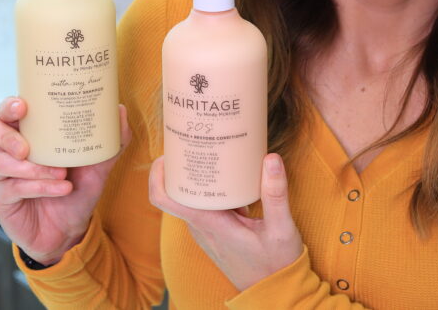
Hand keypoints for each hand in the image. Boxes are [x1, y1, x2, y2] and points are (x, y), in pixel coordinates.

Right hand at [0, 97, 130, 264]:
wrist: (70, 230)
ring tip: (60, 173)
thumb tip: (120, 111)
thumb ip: (110, 140)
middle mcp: (8, 148)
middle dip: (3, 133)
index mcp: (26, 132)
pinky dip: (39, 187)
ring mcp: (1, 173)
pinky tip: (61, 188)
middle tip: (26, 146)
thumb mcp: (97, 165)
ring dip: (33, 168)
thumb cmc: (76, 190)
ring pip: (1, 161)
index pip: (6, 110)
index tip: (24, 106)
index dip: (8, 105)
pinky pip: (13, 187)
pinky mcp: (2, 197)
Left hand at [148, 153, 303, 290]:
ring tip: (212, 152)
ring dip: (197, 177)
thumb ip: (276, 194)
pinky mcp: (215, 232)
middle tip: (194, 142)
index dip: (156, 175)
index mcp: (208, 223)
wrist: (275, 294)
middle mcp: (200, 227)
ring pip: (191, 198)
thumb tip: (271, 159)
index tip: (166, 154)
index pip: (163, 199)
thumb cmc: (276, 265)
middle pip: (176, 192)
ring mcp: (206, 231)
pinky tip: (228, 176)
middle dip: (180, 166)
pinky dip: (210, 189)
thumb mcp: (281, 228)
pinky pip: (204, 205)